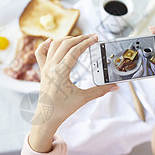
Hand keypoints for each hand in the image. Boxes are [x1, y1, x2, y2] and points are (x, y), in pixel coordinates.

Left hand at [29, 34, 117, 151]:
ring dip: (67, 39)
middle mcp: (51, 67)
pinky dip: (45, 44)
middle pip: (65, 44)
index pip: (75, 51)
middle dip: (79, 38)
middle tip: (91, 37)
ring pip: (54, 45)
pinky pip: (40, 53)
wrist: (47, 117)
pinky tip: (52, 40)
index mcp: (61, 72)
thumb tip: (114, 87)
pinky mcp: (43, 70)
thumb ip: (100, 91)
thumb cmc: (63, 109)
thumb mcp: (83, 98)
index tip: (96, 38)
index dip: (86, 42)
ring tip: (78, 39)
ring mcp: (46, 67)